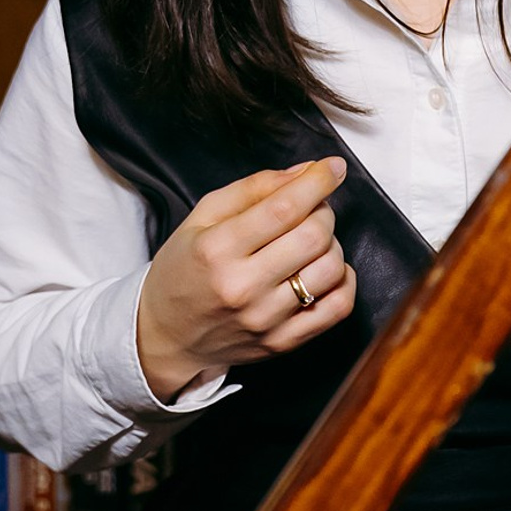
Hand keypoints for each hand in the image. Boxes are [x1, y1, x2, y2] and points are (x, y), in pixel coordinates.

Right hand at [135, 158, 356, 400]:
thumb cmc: (184, 269)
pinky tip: (324, 270)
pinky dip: (343, 280)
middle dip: (323, 212)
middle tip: (312, 209)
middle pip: (314, 236)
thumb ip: (254, 188)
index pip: (283, 208)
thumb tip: (307, 171)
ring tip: (311, 242)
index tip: (333, 167)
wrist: (166, 335)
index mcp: (216, 249)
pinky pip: (339, 307)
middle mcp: (242, 287)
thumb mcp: (202, 217)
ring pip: (331, 269)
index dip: (317, 181)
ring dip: (332, 245)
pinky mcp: (283, 342)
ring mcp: (265, 319)